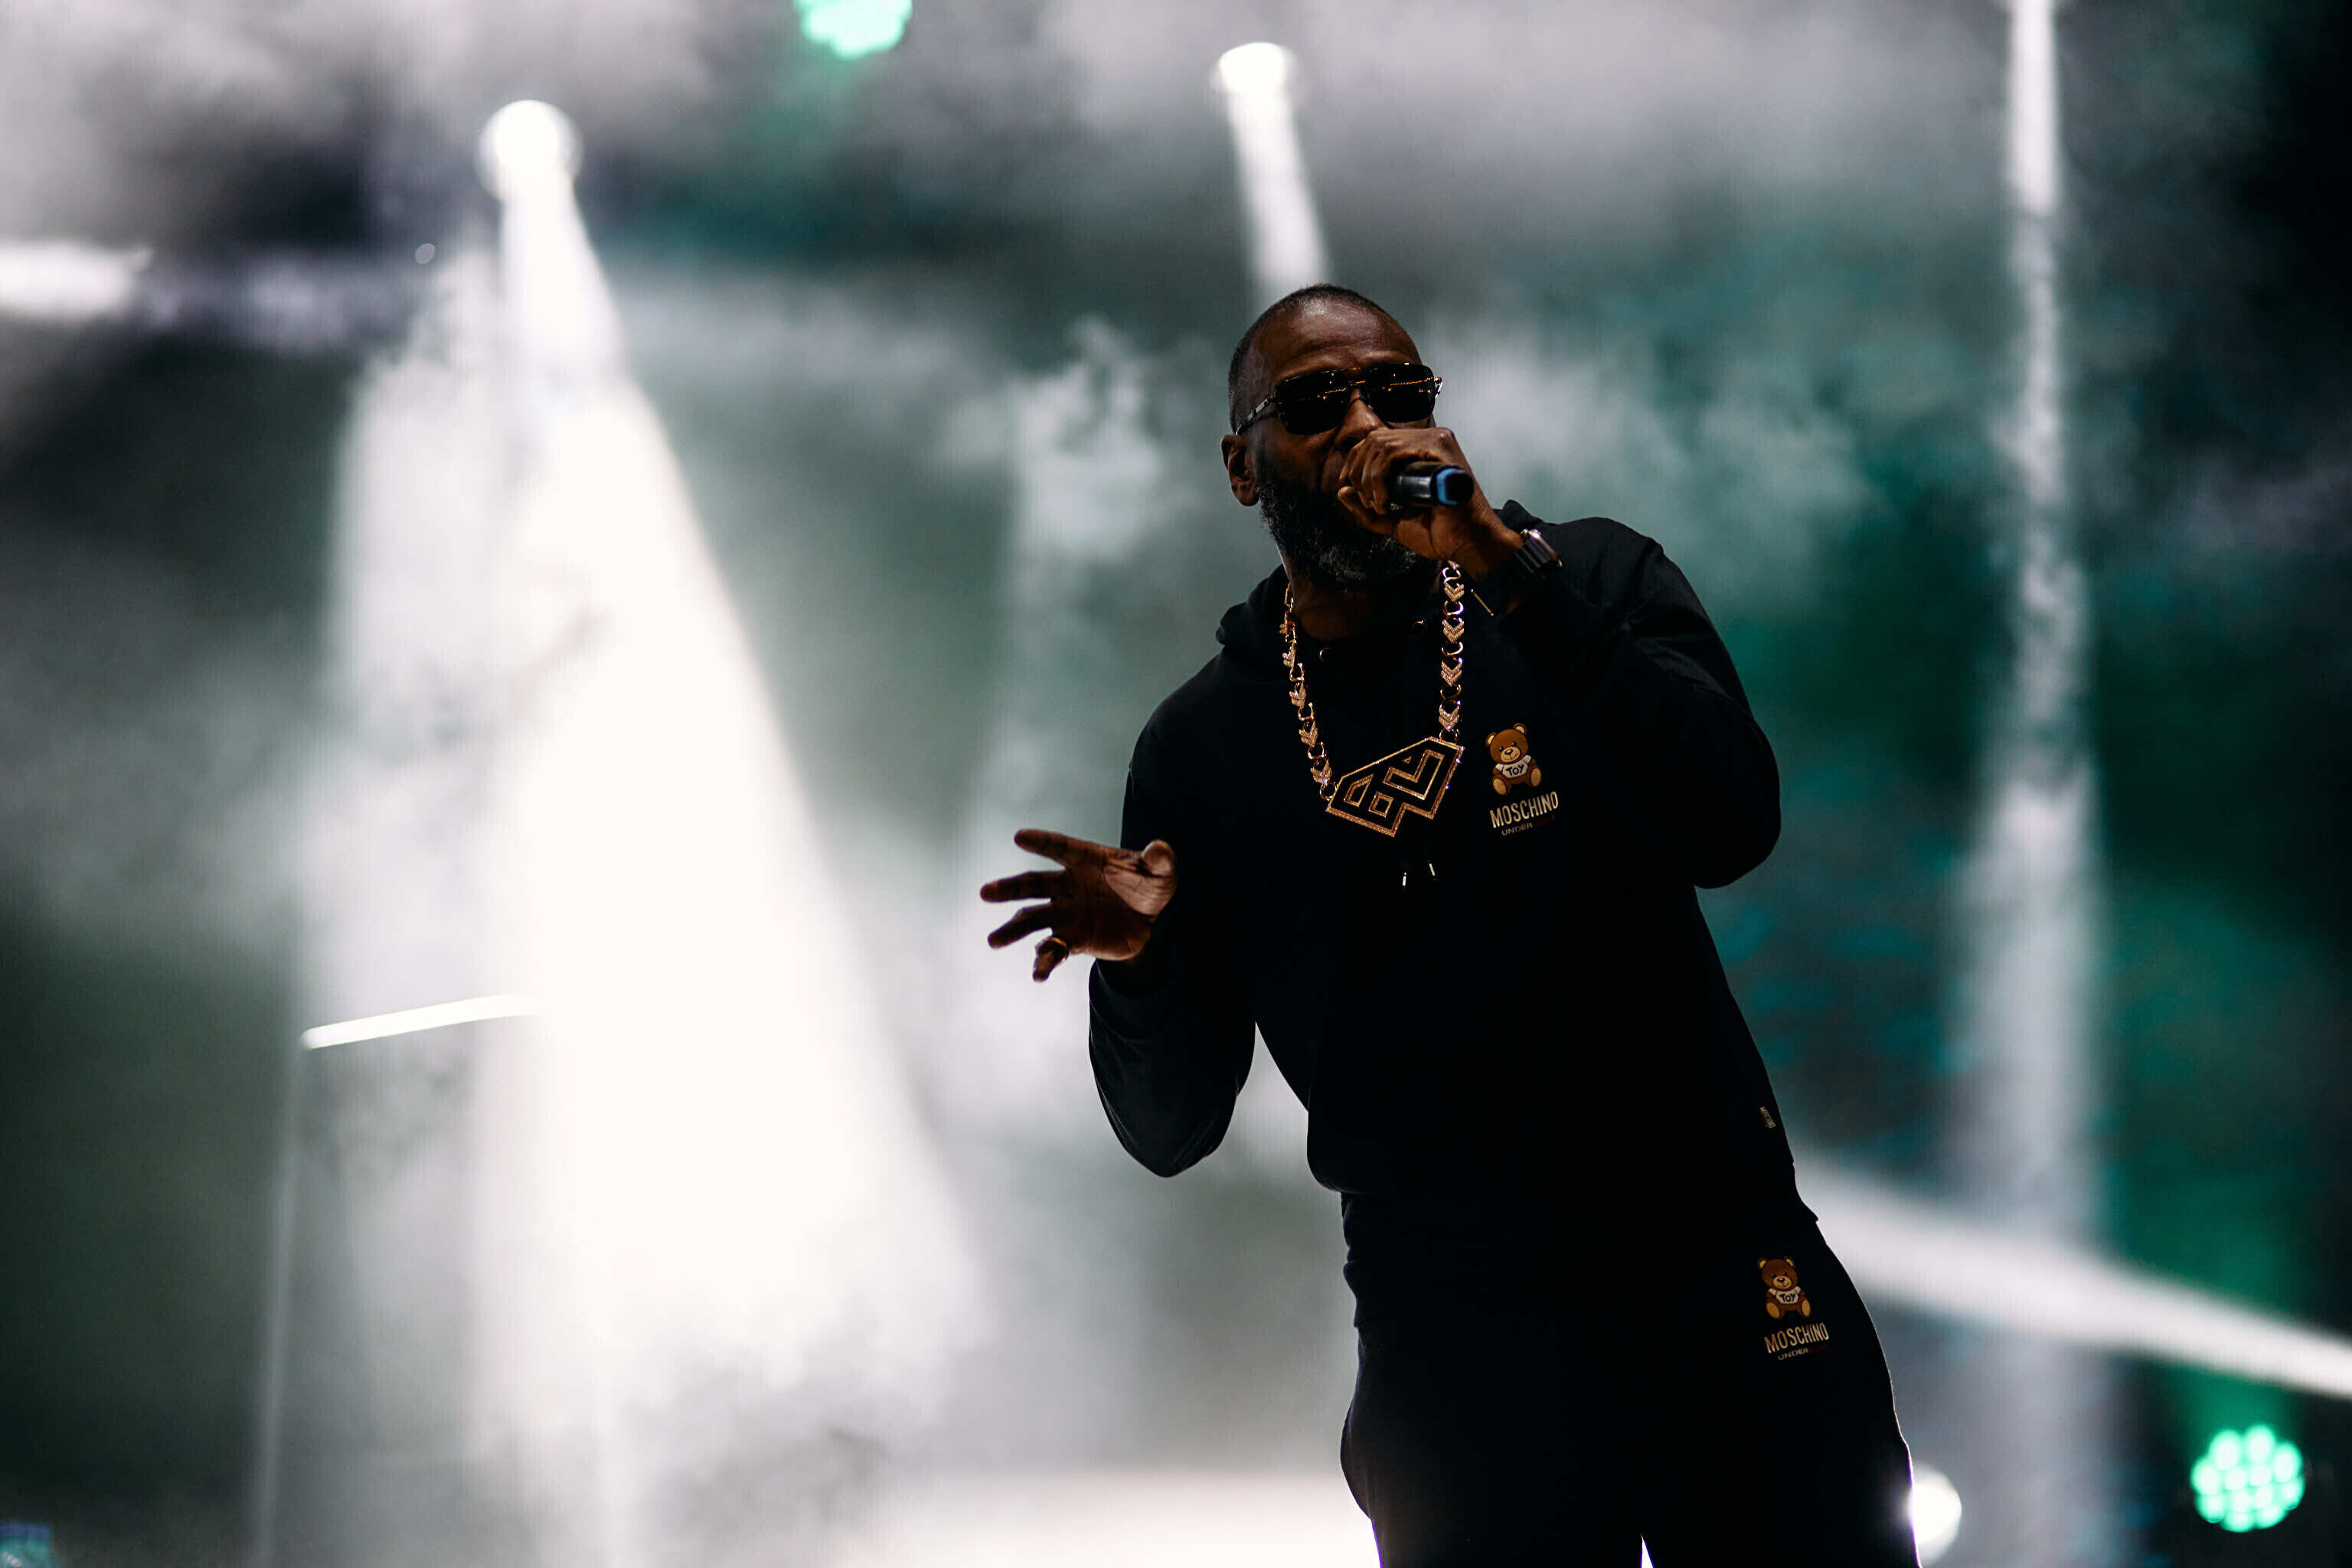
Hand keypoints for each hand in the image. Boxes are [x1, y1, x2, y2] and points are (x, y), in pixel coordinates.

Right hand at [979, 828, 1177, 981]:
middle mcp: (1068, 886)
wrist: (1147, 920)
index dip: (1042, 843)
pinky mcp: (1073, 939)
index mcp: (1085, 861)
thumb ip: (1160, 860)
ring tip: (994, 941)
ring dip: (1013, 930)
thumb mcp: (1160, 872)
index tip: (1020, 837)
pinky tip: (1038, 975)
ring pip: (1033, 920)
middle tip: (985, 892)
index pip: (1060, 849)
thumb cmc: (1148, 885)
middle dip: (1009, 889)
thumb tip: (1159, 849)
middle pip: (1033, 885)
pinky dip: (1045, 962)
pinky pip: (1054, 951)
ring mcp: (1066, 913)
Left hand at [1331, 426, 1519, 579]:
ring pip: (1380, 444)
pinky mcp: (1440, 448)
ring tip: (1380, 506)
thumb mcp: (1393, 521)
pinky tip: (1387, 502)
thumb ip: (1367, 510)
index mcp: (1419, 451)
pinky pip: (1395, 452)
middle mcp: (1428, 439)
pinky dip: (1380, 478)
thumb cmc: (1439, 533)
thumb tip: (1341, 491)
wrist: (1466, 545)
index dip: (1355, 463)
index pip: (1375, 441)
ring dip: (1369, 479)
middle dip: (1359, 473)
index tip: (1350, 489)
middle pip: (1373, 440)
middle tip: (1369, 504)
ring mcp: (1436, 440)